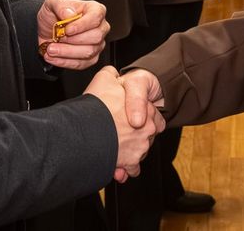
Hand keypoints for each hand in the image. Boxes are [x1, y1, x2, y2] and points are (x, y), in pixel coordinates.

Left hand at [37, 0, 108, 69]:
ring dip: (66, 52)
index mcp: (94, 9)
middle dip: (73, 40)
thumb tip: (70, 13)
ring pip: (88, 52)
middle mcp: (100, 26)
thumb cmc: (53, 13)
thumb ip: (60, 4)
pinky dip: (65, 62)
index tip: (67, 29)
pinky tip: (53, 57)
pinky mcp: (91, 58)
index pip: (96, 17)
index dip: (82, 25)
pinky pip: (81, 64)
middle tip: (58, 38)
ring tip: (51, 49)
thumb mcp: (52, 2)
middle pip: (96, 37)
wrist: (46, 30)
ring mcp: (97, 44)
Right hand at [84, 66, 164, 181]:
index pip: (156, 118)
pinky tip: (117, 165)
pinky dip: (125, 168)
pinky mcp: (129, 163)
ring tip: (116, 148)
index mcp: (147, 109)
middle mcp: (147, 130)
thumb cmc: (98, 104)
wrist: (87, 130)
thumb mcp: (105, 78)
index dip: (144, 118)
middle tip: (122, 133)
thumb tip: (113, 75)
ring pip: (138, 153)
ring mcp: (139, 147)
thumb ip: (112, 75)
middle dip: (136, 136)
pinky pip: (131, 169)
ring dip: (129, 152)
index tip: (135, 120)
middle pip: (147, 136)